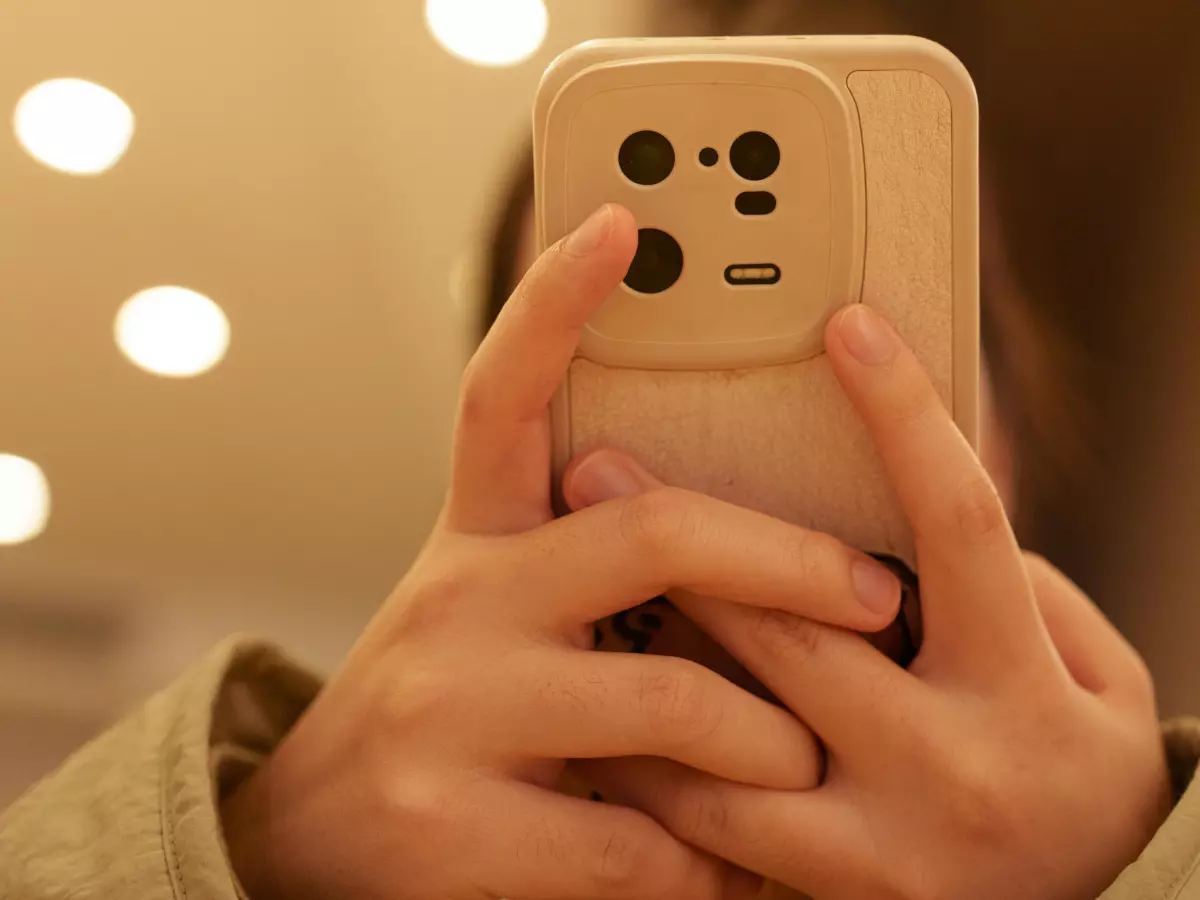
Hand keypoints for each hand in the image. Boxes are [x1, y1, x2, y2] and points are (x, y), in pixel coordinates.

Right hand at [220, 207, 902, 899]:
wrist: (303, 843)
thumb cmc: (447, 713)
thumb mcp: (495, 619)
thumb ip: (587, 578)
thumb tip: (744, 558)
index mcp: (471, 541)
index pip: (501, 396)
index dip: (554, 302)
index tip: (621, 225)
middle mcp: (455, 601)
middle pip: (650, 532)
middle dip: (788, 560)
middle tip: (879, 590)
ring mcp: (452, 712)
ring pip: (674, 700)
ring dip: (767, 740)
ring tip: (798, 759)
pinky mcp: (454, 827)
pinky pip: (646, 839)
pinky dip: (710, 860)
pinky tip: (717, 862)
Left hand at [566, 304, 1169, 899]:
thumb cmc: (1082, 773)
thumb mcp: (1095, 675)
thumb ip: (1013, 588)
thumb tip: (903, 505)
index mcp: (1024, 683)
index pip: (959, 523)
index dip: (905, 417)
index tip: (847, 330)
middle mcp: (952, 763)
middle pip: (799, 624)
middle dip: (692, 539)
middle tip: (598, 465)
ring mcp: (883, 843)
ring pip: (730, 729)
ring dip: (645, 645)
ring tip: (569, 581)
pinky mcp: (830, 894)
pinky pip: (711, 823)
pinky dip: (652, 760)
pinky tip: (603, 705)